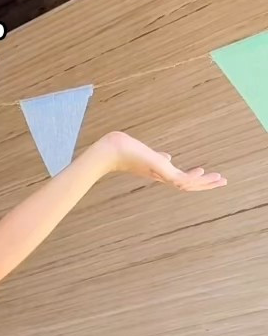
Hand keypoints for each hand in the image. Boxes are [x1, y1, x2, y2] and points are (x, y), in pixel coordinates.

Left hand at [98, 131, 226, 190]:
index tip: (210, 175)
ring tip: (220, 179)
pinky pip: (178, 177)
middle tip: (223, 182)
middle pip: (189, 184)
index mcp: (162, 173)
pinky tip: (202, 172)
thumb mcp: (148, 155)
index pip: (184, 179)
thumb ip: (159, 158)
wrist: (112, 151)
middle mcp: (163, 177)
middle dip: (206, 184)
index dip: (198, 179)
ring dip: (204, 182)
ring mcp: (161, 174)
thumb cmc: (126, 151)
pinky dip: (191, 176)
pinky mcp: (158, 170)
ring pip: (187, 183)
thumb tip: (167, 157)